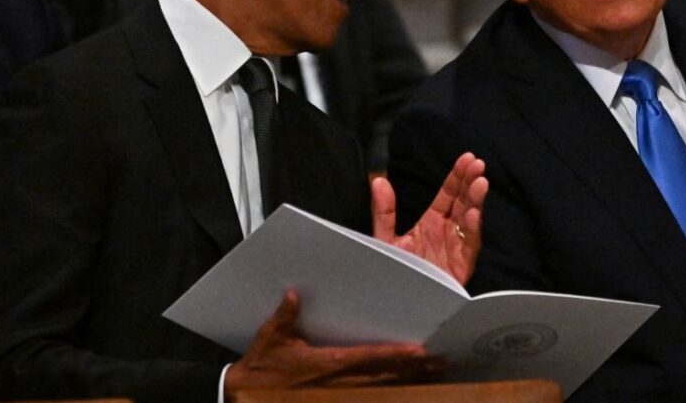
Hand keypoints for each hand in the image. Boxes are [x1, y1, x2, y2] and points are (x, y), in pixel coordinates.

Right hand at [224, 290, 443, 399]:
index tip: (419, 351)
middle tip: (442, 362)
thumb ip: (286, 317)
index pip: (369, 358)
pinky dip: (391, 394)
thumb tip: (294, 294)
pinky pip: (370, 400)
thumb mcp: (270, 338)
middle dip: (414, 371)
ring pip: (383, 391)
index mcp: (328, 364)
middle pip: (385, 377)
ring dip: (410, 383)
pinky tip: (409, 390)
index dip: (395, 356)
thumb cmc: (260, 368)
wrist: (243, 398)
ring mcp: (340, 397)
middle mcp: (340, 383)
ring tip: (436, 376)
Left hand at [371, 152, 487, 284]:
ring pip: (470, 220)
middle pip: (463, 202)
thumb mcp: (386, 239)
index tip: (467, 158)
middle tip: (477, 164)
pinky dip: (472, 229)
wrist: (399, 304)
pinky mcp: (461, 265)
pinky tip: (474, 214)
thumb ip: (384, 211)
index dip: (457, 176)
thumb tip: (378, 180)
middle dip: (471, 183)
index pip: (448, 194)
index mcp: (432, 222)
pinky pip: (470, 245)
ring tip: (480, 183)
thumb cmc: (396, 272)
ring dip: (476, 201)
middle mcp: (448, 232)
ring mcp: (456, 248)